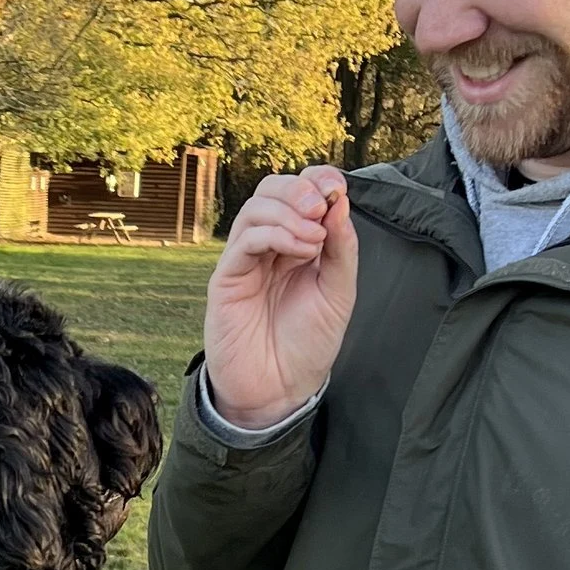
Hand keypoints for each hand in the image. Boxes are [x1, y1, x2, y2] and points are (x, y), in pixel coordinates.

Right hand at [202, 167, 357, 429]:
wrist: (280, 389)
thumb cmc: (307, 344)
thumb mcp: (339, 293)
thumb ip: (341, 249)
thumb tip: (340, 203)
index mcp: (296, 243)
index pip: (299, 192)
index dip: (317, 180)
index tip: (338, 190)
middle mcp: (268, 246)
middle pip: (272, 189)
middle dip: (300, 190)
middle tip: (321, 209)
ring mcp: (245, 260)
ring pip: (256, 208)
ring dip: (289, 212)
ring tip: (314, 240)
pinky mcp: (227, 278)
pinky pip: (245, 239)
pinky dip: (275, 234)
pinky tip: (301, 250)